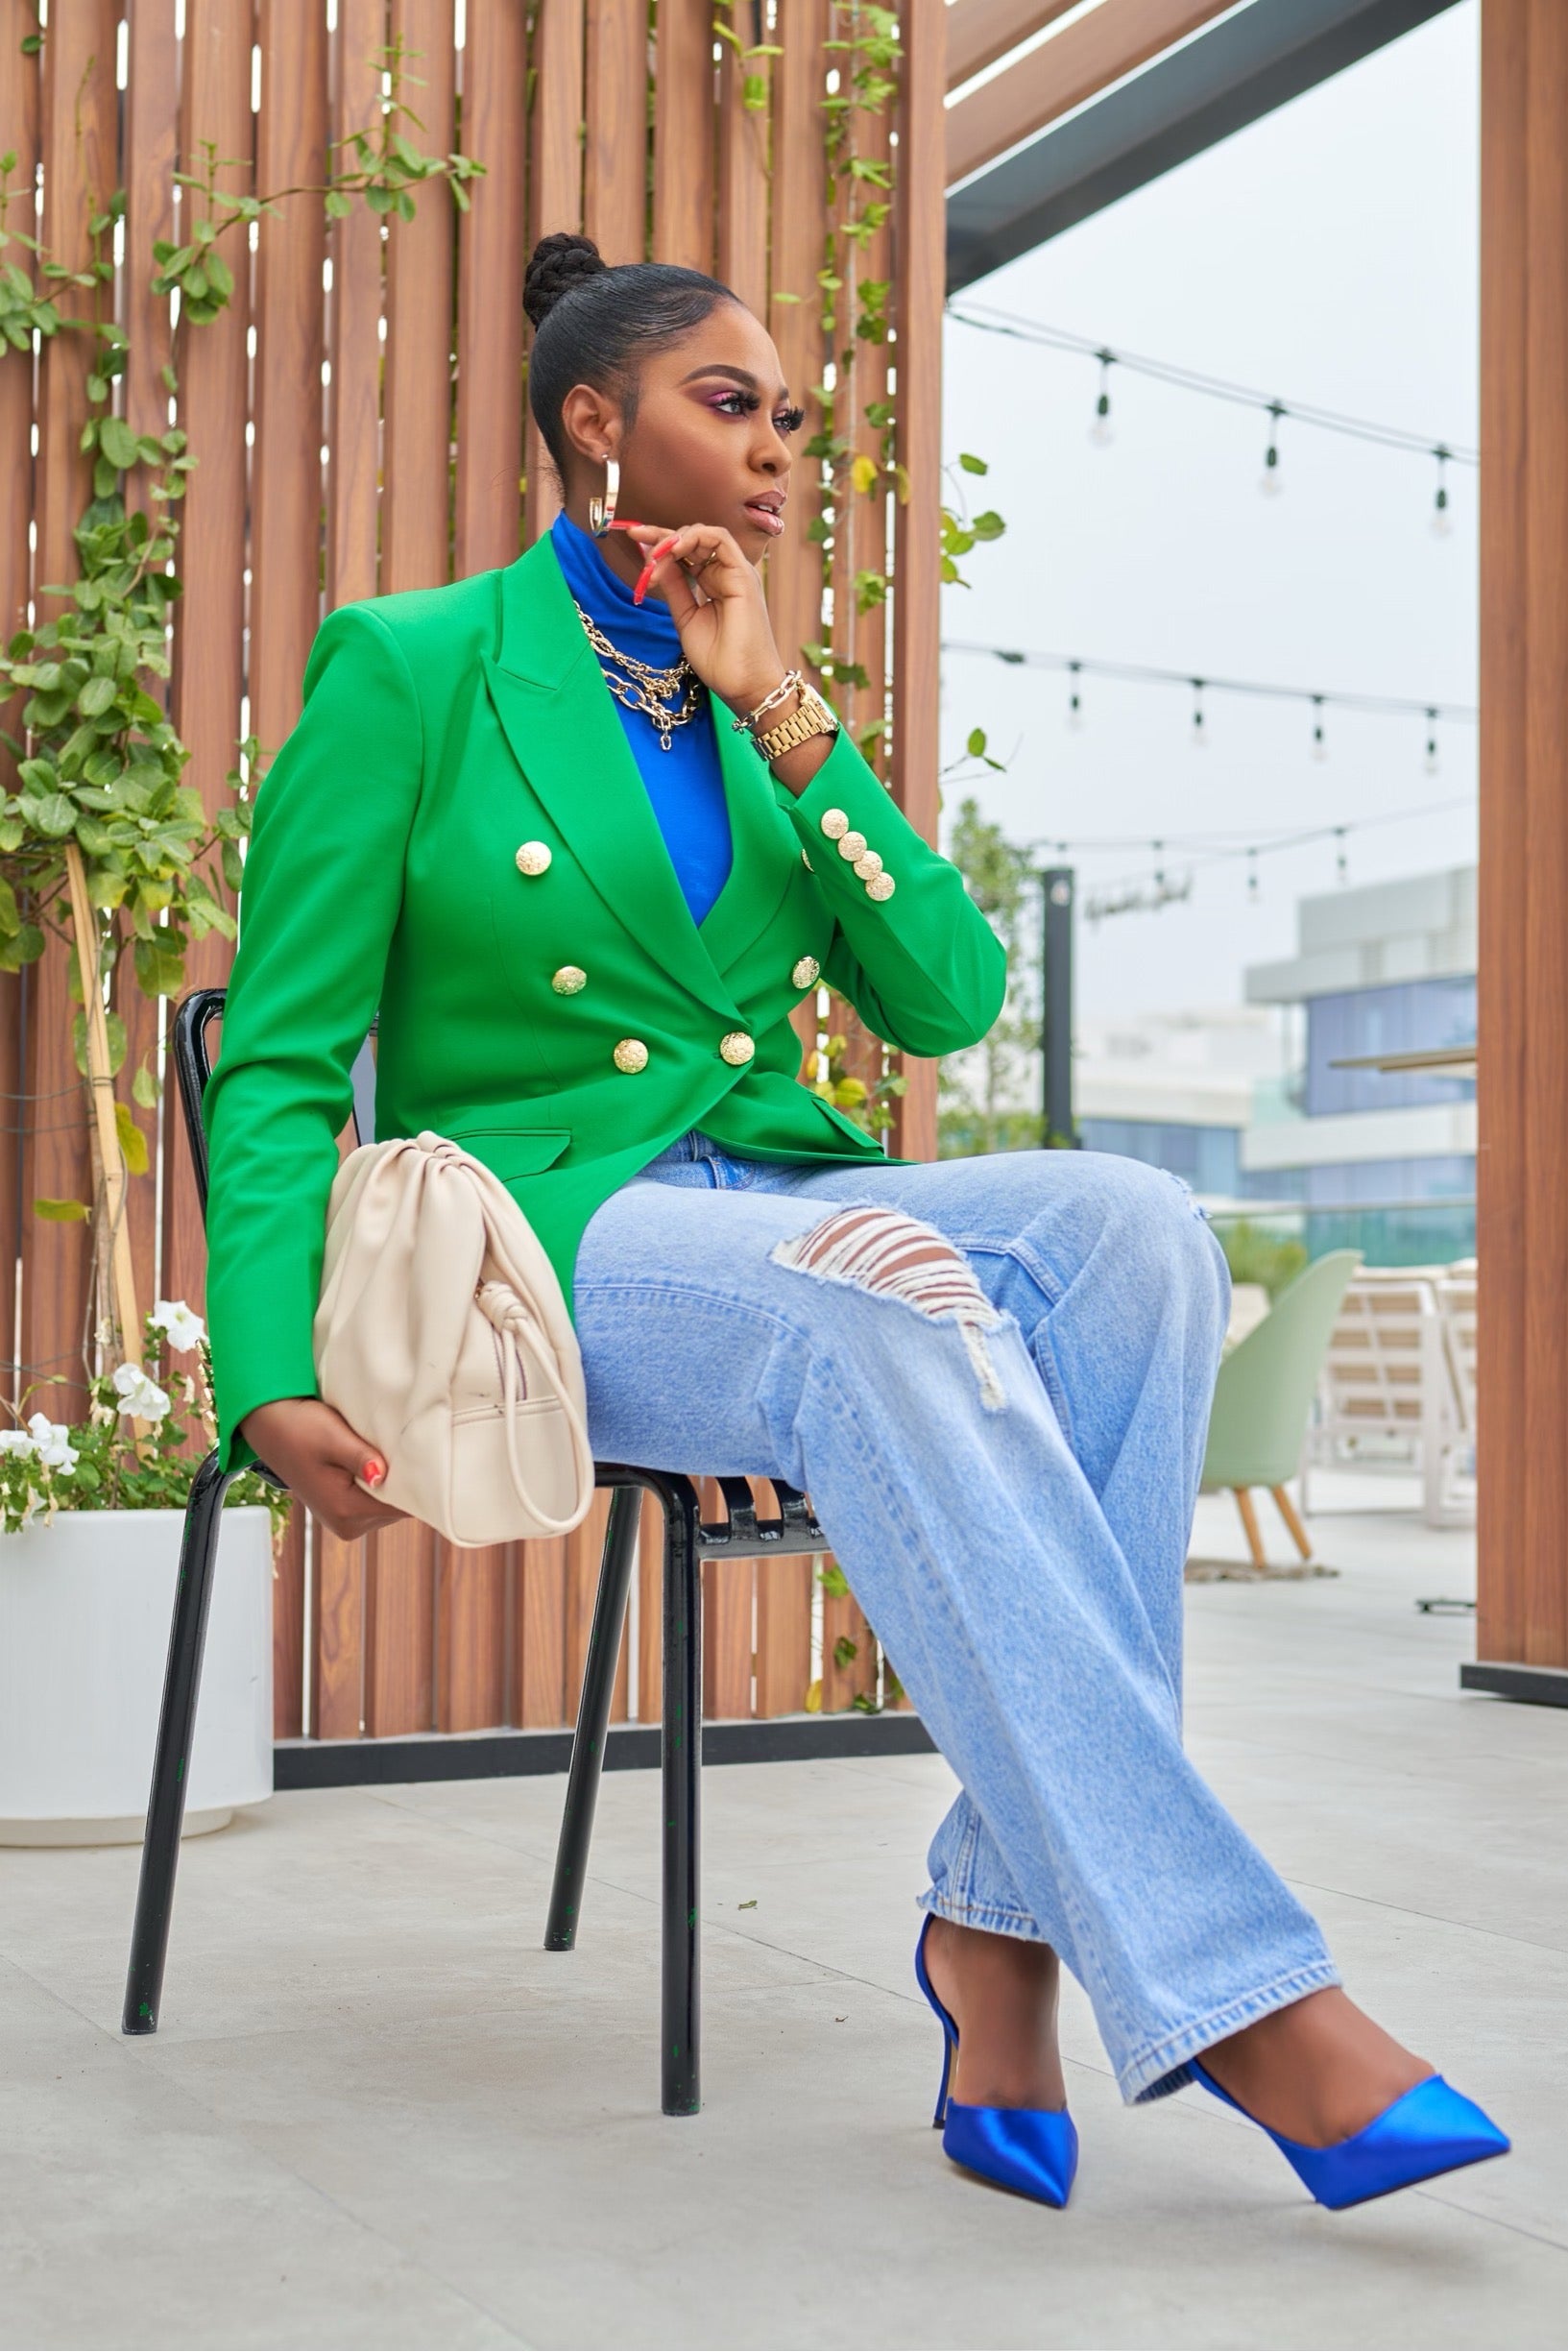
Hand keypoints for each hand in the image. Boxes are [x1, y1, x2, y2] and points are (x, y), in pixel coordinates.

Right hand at [239, 1396, 408, 1541]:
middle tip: (408, 1449)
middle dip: (407, 1481)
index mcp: (346, 1511)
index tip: (428, 1458)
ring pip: (389, 1505)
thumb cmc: (298, 1427)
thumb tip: (383, 1476)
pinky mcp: (344, 1513)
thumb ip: (360, 1458)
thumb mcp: (332, 1437)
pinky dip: (381, 1483)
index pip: (403, 1507)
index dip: (420, 1482)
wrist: (270, 1426)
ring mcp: (345, 1522)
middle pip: (399, 1508)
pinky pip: (376, 1501)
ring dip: (393, 1481)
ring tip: (387, 1453)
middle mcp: (347, 1525)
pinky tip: (376, 1461)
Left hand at [621, 521, 790, 720]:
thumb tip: (656, 560)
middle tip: (638, 543)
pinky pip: (719, 539)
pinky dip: (694, 537)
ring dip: (675, 538)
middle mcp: (726, 574)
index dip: (660, 541)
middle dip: (661, 536)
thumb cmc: (719, 660)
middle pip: (693, 539)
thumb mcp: (685, 617)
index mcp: (714, 583)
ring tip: (655, 555)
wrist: (743, 685)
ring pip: (705, 534)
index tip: (634, 536)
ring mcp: (736, 572)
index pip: (686, 552)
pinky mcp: (743, 575)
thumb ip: (674, 586)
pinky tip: (673, 549)